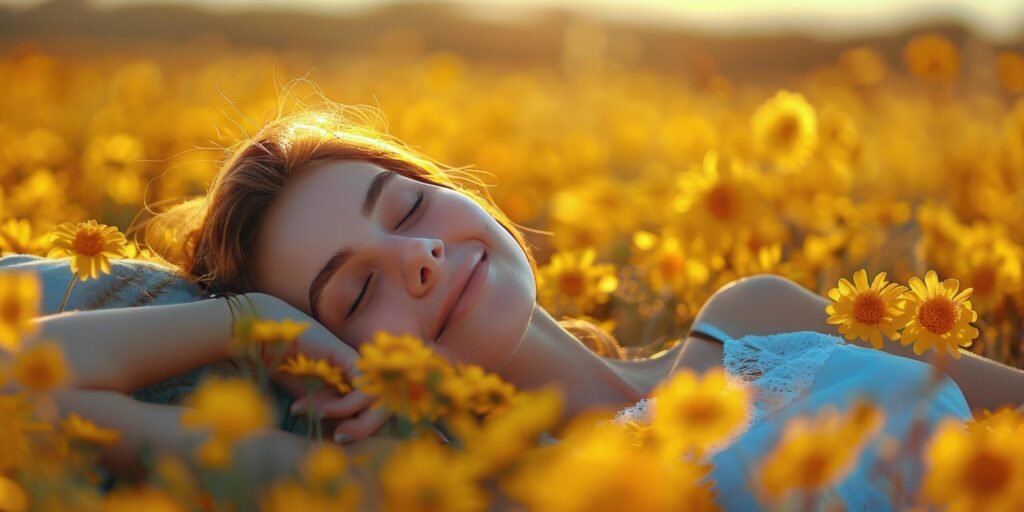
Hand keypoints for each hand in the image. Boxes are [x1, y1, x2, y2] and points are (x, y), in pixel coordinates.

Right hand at [239, 292, 389, 443]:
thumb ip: (329, 413)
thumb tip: (344, 438)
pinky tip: (315, 408)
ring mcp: (357, 364)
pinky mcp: (349, 358)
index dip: (364, 428)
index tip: (338, 439)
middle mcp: (361, 372)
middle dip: (364, 428)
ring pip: (379, 400)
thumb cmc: (285, 367)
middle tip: (339, 438)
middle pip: (384, 405)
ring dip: (350, 419)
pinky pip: (363, 389)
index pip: (377, 409)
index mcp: (355, 381)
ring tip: (319, 418)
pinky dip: (342, 406)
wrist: (266, 339)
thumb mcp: (309, 398)